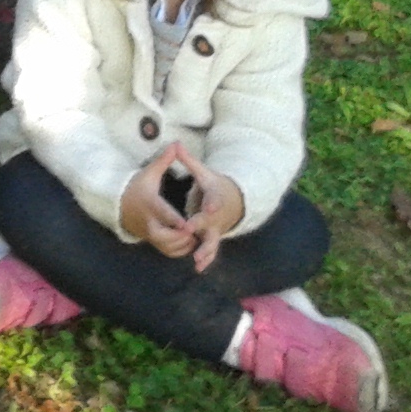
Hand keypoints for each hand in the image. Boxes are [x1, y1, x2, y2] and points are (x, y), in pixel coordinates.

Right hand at [118, 144, 198, 258]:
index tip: (186, 224)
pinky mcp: (152, 241)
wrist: (119, 204)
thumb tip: (176, 143)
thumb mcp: (149, 172)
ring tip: (196, 236)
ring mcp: (149, 234)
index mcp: (150, 203)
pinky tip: (189, 242)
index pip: (162, 213)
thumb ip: (164, 160)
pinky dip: (179, 250)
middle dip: (180, 237)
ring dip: (182, 244)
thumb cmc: (138, 186)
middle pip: (163, 236)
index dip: (174, 220)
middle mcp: (148, 221)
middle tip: (194, 232)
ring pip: (166, 246)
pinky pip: (167, 251)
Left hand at [173, 147, 244, 271]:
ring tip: (197, 260)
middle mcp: (216, 215)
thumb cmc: (214, 185)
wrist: (234, 201)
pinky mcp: (212, 237)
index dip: (211, 203)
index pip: (214, 200)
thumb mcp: (204, 172)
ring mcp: (215, 228)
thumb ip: (189, 161)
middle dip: (202, 226)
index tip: (207, 207)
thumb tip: (175, 143)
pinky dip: (206, 258)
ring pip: (211, 240)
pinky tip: (198, 267)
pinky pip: (210, 249)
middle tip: (192, 231)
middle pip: (211, 222)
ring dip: (205, 250)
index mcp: (214, 197)